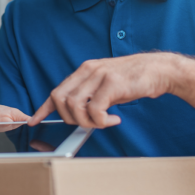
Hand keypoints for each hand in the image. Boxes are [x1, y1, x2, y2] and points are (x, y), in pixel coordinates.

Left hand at [29, 53, 177, 127]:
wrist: (159, 70)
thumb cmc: (133, 80)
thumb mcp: (106, 86)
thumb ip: (91, 96)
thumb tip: (77, 114)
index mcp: (84, 70)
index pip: (57, 90)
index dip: (44, 107)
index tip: (35, 120)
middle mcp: (88, 70)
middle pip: (60, 99)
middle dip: (69, 119)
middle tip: (88, 124)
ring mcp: (99, 75)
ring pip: (75, 105)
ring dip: (87, 122)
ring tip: (104, 122)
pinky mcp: (112, 83)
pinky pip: (95, 109)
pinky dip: (102, 121)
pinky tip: (114, 119)